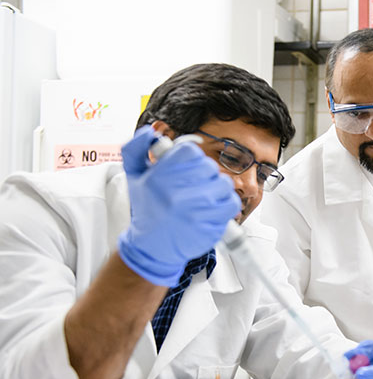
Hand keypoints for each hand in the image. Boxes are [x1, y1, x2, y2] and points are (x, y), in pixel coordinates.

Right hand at [117, 126, 240, 285]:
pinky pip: (231, 203)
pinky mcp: (210, 225)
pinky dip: (226, 203)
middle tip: (194, 184)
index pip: (190, 151)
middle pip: (209, 166)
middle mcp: (178, 192)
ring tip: (203, 197)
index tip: (187, 166)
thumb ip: (136, 147)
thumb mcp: (134, 176)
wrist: (152, 248)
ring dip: (216, 188)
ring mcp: (196, 210)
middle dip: (204, 173)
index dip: (191, 157)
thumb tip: (151, 131)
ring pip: (223, 183)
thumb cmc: (148, 209)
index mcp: (160, 176)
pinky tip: (213, 207)